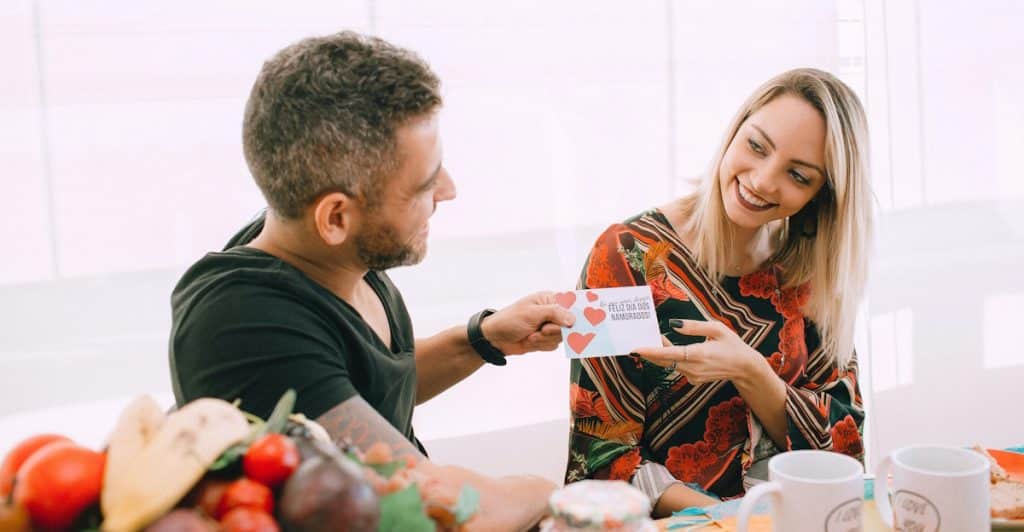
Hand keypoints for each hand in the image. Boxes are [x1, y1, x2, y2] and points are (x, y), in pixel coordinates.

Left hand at [480, 291, 575, 355]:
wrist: (495, 338)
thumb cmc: (510, 320)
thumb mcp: (532, 313)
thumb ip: (554, 313)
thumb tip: (573, 319)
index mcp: (549, 300)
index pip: (570, 305)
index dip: (577, 314)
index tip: (580, 322)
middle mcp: (552, 312)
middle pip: (569, 324)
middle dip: (554, 330)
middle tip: (542, 330)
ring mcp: (549, 327)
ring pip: (561, 338)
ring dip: (544, 339)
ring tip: (531, 335)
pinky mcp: (545, 339)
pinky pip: (553, 346)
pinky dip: (541, 345)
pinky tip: (530, 341)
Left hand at [633, 319, 761, 384]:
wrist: (745, 368)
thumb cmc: (732, 344)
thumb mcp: (717, 328)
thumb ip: (693, 326)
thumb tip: (673, 324)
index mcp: (699, 354)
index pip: (669, 354)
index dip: (651, 351)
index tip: (636, 348)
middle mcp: (694, 368)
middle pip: (665, 360)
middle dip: (651, 350)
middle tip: (639, 338)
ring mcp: (693, 376)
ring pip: (670, 364)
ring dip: (661, 353)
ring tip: (654, 338)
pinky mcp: (694, 380)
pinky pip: (677, 368)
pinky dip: (671, 359)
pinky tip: (670, 349)